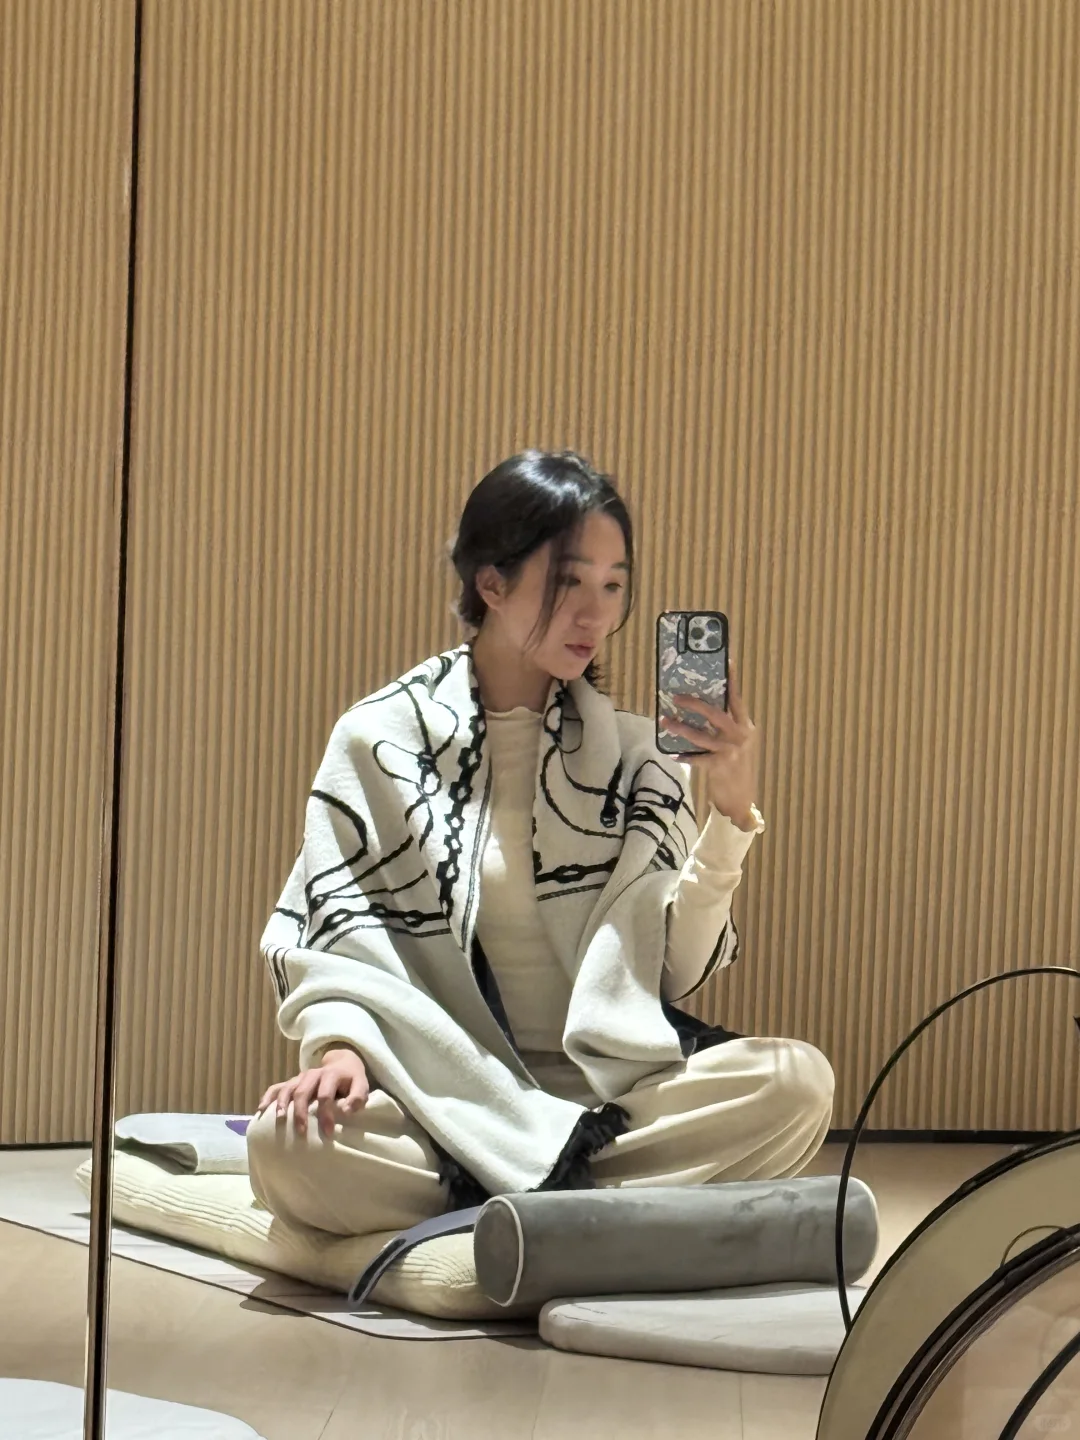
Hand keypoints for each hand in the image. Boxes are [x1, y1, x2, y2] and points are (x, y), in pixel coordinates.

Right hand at [255, 1047, 369, 1138]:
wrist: (342, 1062)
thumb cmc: (351, 1081)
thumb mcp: (361, 1086)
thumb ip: (357, 1098)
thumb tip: (347, 1112)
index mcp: (331, 1074)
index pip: (326, 1095)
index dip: (326, 1114)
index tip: (328, 1132)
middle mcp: (313, 1074)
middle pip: (303, 1091)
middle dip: (301, 1112)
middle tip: (302, 1133)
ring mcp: (301, 1077)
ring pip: (288, 1088)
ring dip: (282, 1104)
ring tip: (278, 1121)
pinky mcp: (293, 1081)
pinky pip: (277, 1087)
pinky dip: (268, 1097)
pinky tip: (261, 1110)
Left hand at [658, 660, 760, 829]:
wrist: (741, 799)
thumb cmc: (735, 767)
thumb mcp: (736, 743)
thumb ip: (724, 727)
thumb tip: (700, 706)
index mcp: (744, 726)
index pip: (736, 699)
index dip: (731, 681)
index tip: (727, 661)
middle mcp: (740, 736)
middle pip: (716, 714)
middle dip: (695, 704)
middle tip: (676, 696)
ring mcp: (730, 752)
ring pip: (701, 736)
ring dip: (680, 728)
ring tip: (664, 721)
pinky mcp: (719, 767)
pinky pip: (697, 758)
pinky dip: (684, 755)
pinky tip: (673, 754)